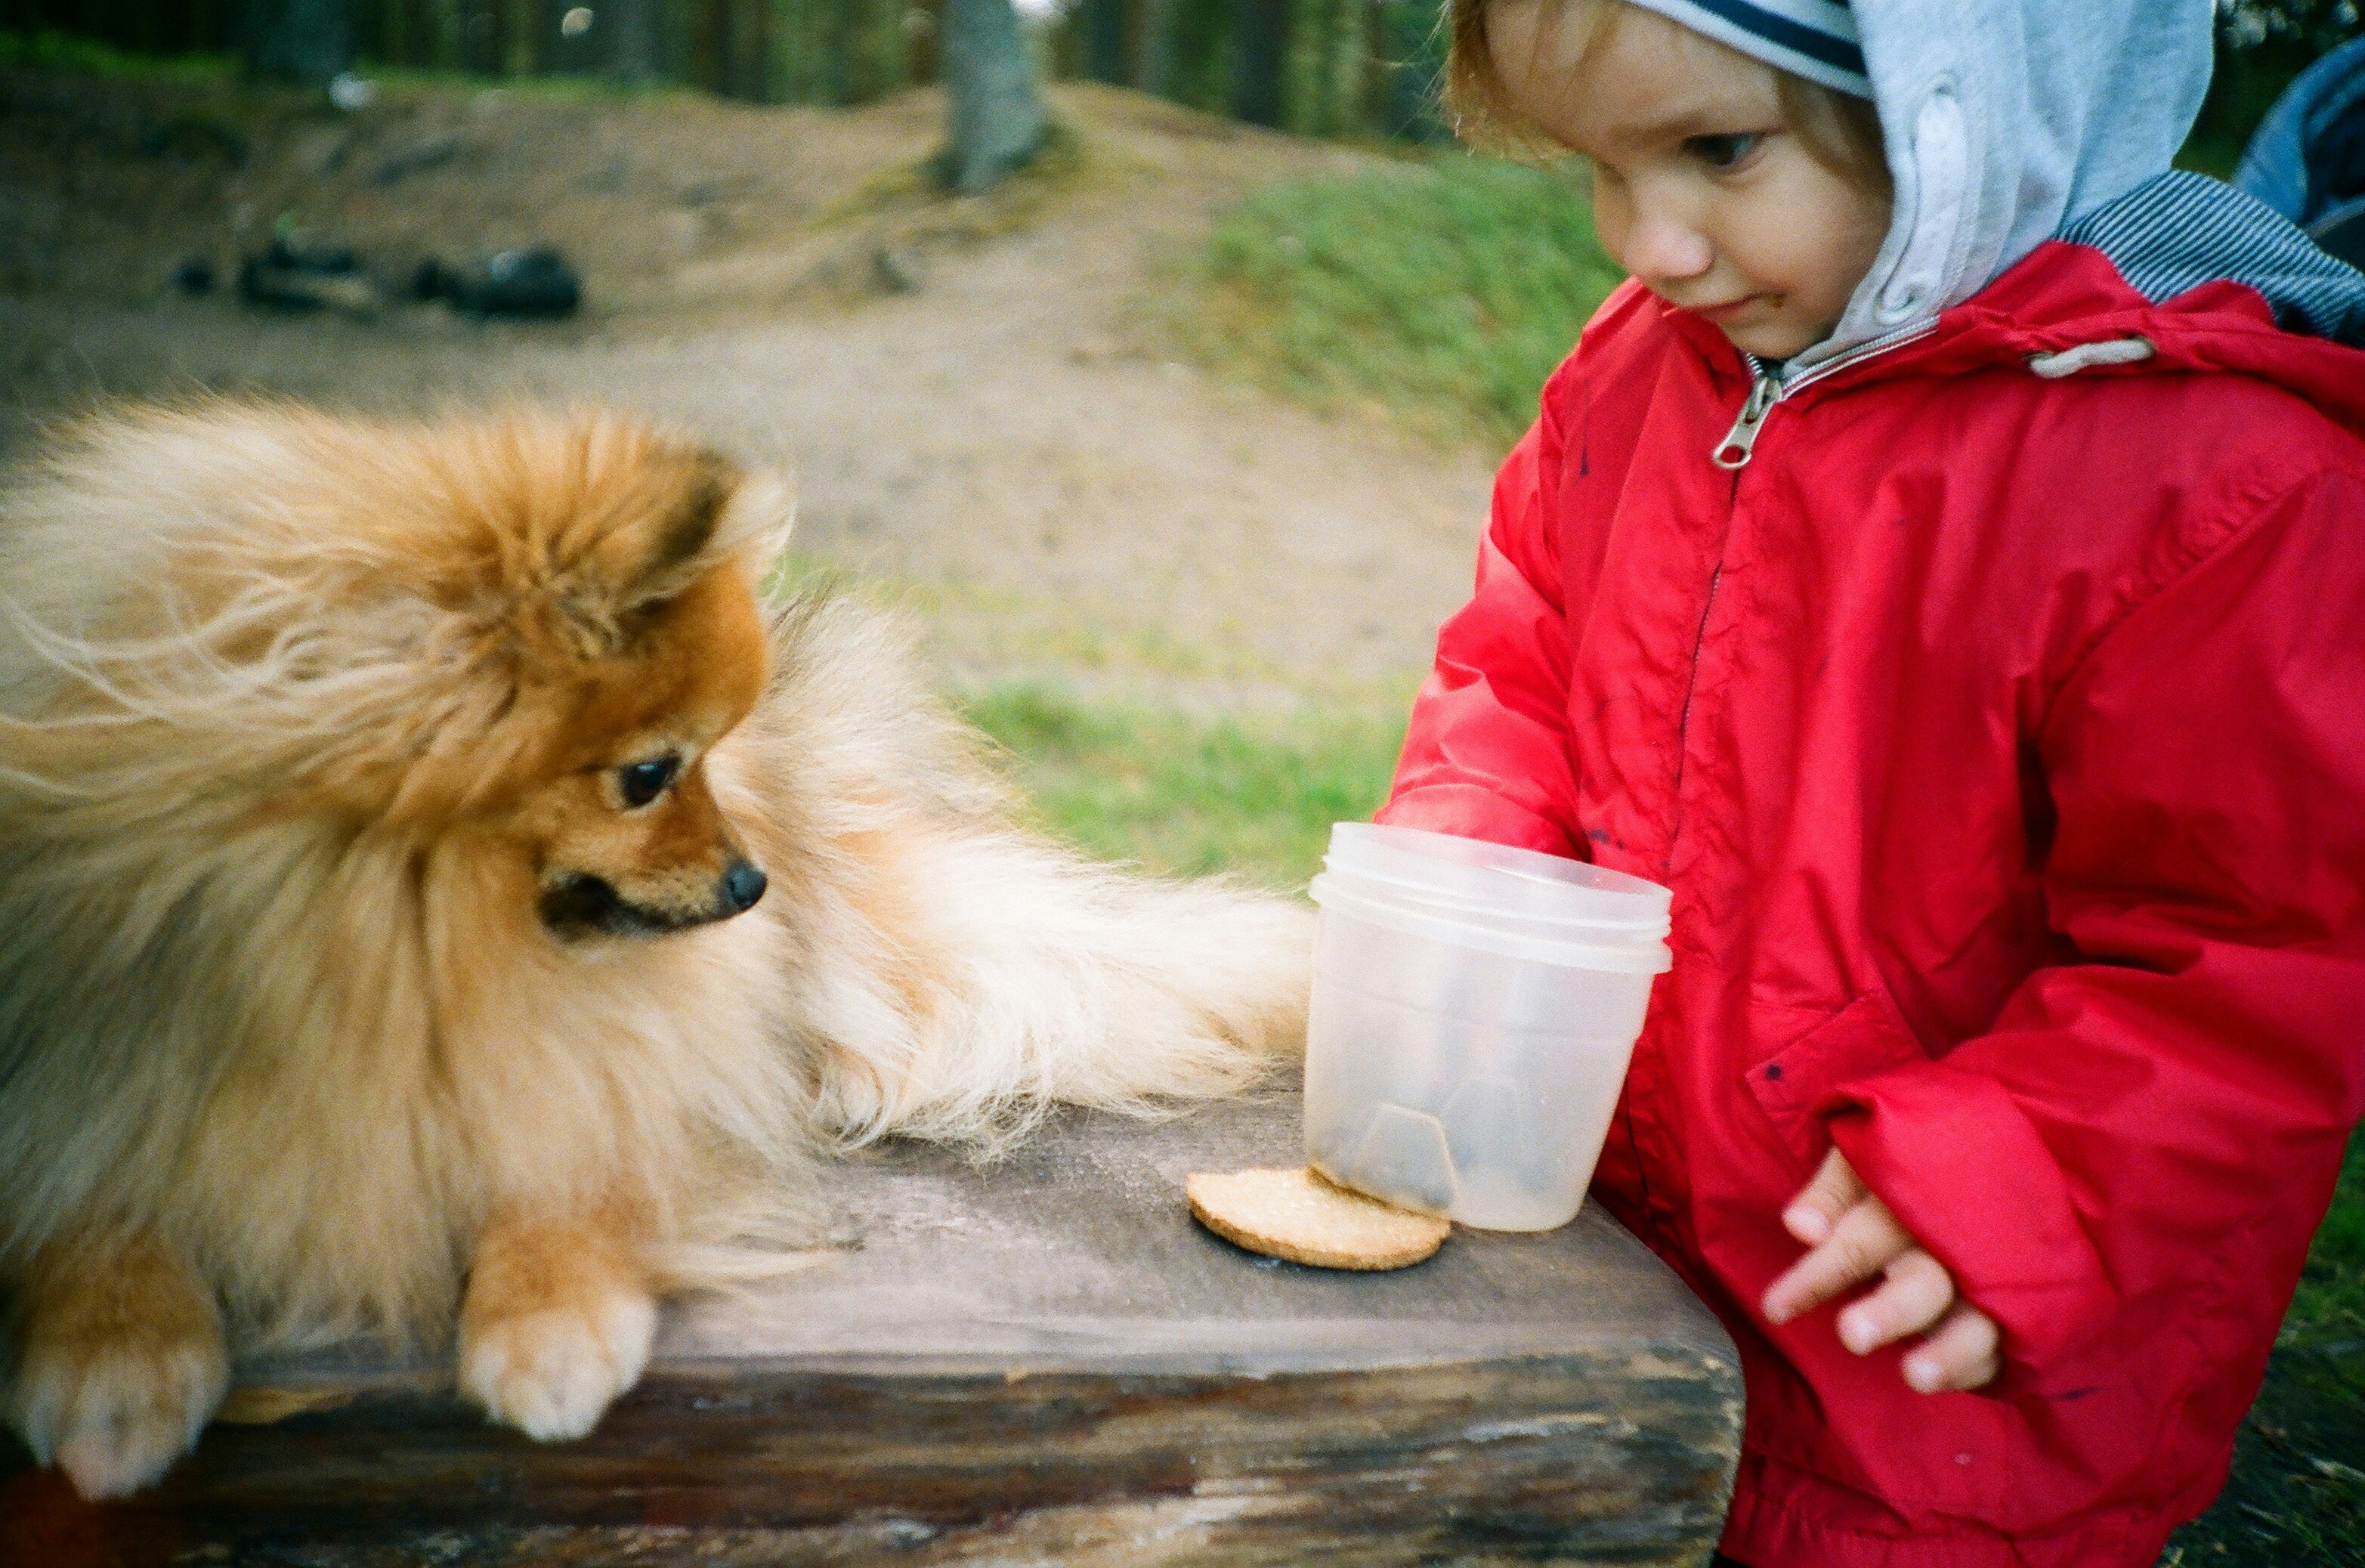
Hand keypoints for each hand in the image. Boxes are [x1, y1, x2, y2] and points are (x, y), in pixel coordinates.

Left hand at [1761, 1147, 2000, 1392]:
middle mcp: (1958, 1239)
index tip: (1775, 1309)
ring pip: (1979, 1320)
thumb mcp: (1867, 1151)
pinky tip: (1938, 1379)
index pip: (1860, 1241)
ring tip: (1914, 1377)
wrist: (1999, 1149)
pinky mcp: (2023, 1307)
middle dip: (1891, 1311)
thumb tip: (1799, 1229)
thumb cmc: (1913, 1157)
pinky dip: (1976, 1365)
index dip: (1817, 1277)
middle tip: (1850, 1336)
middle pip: (1925, 1282)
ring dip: (1949, 1351)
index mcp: (1916, 1196)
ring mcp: (1996, 1276)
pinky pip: (2006, 1344)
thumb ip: (1832, 1190)